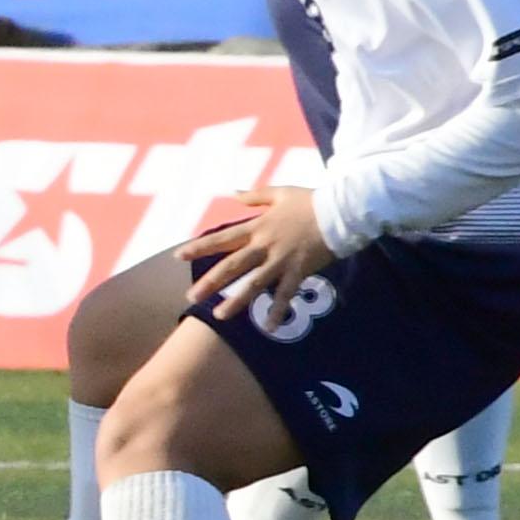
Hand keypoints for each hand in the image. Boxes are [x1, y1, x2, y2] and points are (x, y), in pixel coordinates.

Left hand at [181, 188, 335, 316]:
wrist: (340, 210)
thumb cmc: (310, 201)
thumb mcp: (279, 192)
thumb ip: (254, 196)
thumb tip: (232, 193)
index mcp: (258, 227)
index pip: (222, 239)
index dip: (199, 247)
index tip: (179, 256)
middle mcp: (264, 245)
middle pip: (232, 266)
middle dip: (210, 282)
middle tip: (191, 298)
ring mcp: (281, 260)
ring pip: (254, 283)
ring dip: (236, 301)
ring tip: (219, 316)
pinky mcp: (299, 270)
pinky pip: (286, 294)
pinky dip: (277, 310)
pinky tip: (267, 326)